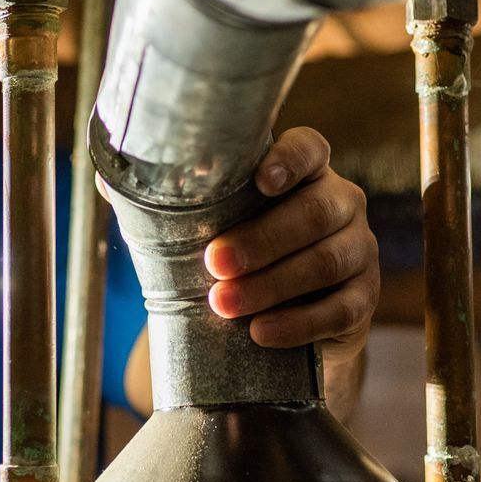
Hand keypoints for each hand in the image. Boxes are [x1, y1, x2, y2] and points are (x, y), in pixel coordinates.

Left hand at [203, 128, 378, 367]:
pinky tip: (262, 332)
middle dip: (261, 239)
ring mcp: (360, 249)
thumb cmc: (241, 256)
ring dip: (272, 284)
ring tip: (224, 304)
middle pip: (314, 212)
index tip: (260, 181)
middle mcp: (342, 202)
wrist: (286, 321)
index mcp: (308, 172)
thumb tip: (115, 187)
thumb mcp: (219, 224)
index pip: (309, 149)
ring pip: (326, 261)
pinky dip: (298, 324)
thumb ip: (180, 203)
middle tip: (215, 263)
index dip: (289, 160)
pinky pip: (340, 309)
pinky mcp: (365, 298)